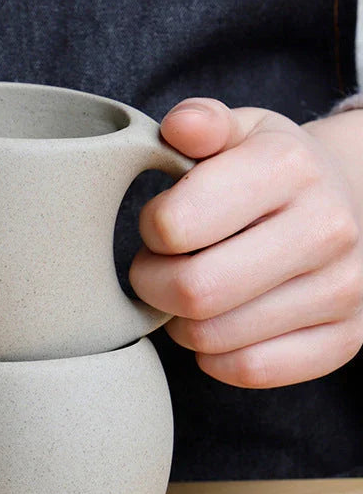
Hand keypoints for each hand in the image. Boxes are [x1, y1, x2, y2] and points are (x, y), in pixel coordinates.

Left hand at [129, 98, 362, 387]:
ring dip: (181, 321)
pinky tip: (216, 325)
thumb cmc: (270, 168)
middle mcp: (326, 229)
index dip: (151, 229)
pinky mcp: (345, 339)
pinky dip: (215, 356)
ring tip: (190, 290)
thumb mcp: (239, 130)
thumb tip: (181, 126)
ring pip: (214, 337)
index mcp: (288, 167)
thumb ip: (202, 123)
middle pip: (192, 290)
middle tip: (158, 266)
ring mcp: (343, 290)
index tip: (161, 224)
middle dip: (152, 283)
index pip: (175, 224)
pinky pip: (250, 370)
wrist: (349, 201)